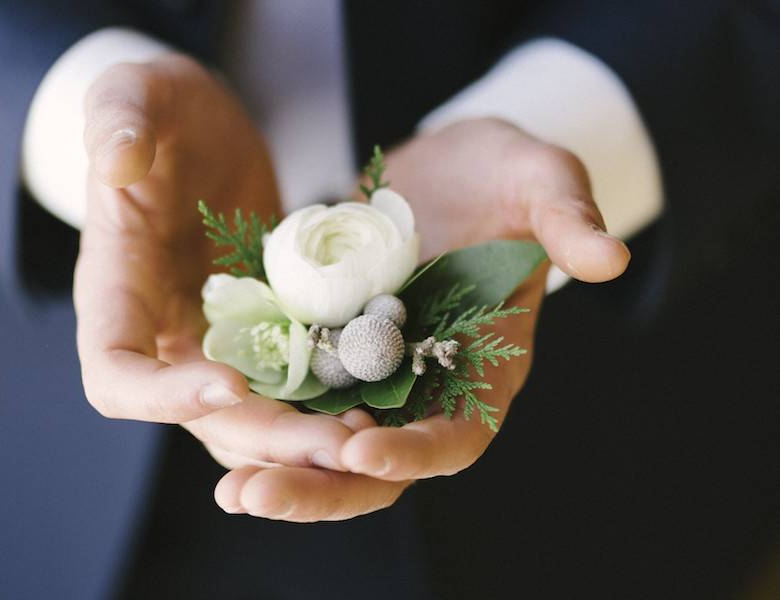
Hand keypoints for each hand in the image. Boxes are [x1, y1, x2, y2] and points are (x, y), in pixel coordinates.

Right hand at [74, 55, 357, 469]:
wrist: (198, 132)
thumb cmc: (155, 110)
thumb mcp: (132, 95)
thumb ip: (117, 120)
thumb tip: (117, 159)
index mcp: (114, 292)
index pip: (115, 374)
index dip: (163, 395)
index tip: (230, 382)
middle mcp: (162, 332)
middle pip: (202, 416)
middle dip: (268, 438)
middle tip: (340, 446)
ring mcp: (213, 337)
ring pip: (252, 415)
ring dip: (306, 436)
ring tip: (370, 436)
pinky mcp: (260, 329)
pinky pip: (289, 381)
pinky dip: (327, 400)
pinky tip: (379, 398)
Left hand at [213, 118, 630, 520]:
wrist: (444, 169)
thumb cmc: (502, 175)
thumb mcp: (538, 178)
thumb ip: (566, 215)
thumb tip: (610, 257)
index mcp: (486, 368)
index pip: (457, 432)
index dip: (415, 451)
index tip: (360, 454)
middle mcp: (426, 386)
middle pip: (379, 462)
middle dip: (321, 486)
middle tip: (255, 495)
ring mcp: (372, 372)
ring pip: (325, 442)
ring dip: (277, 464)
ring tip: (226, 486)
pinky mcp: (328, 346)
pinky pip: (291, 393)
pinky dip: (257, 413)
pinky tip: (210, 418)